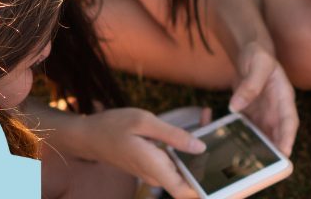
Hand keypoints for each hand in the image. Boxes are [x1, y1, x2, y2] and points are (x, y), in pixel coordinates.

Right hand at [75, 108, 205, 198]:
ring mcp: (154, 173)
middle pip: (190, 177)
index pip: (186, 192)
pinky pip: (175, 161)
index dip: (205, 189)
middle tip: (216, 128)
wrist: (88, 136)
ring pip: (184, 168)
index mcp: (155, 166)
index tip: (222, 176)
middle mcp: (156, 175)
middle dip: (207, 157)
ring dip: (198, 149)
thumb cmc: (112, 126)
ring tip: (208, 120)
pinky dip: (186, 146)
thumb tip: (200, 147)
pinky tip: (197, 124)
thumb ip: (173, 135)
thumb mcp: (144, 121)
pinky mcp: (153, 167)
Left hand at [229, 42, 298, 155]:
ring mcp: (265, 113)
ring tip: (249, 163)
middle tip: (267, 166)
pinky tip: (234, 149)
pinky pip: (249, 130)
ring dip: (259, 148)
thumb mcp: (257, 64)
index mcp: (284, 97)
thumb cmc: (258, 55)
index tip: (286, 151)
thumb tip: (235, 106)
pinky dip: (243, 140)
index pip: (290, 120)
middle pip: (278, 133)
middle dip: (274, 149)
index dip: (288, 137)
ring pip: (264, 135)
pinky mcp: (252, 115)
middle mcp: (277, 109)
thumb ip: (249, 84)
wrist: (250, 53)